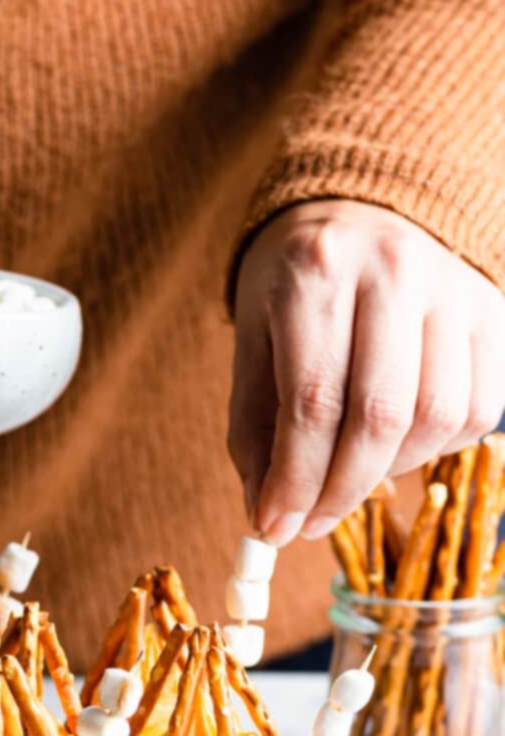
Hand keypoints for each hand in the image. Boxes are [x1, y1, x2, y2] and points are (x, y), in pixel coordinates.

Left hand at [229, 200, 504, 544]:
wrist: (364, 206)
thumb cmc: (298, 280)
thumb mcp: (253, 336)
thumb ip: (254, 427)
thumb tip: (267, 517)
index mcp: (316, 270)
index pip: (311, 400)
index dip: (295, 479)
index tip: (273, 529)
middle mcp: (392, 271)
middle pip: (379, 416)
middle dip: (342, 490)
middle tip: (309, 525)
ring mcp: (453, 287)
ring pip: (439, 417)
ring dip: (392, 470)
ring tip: (352, 474)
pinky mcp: (494, 310)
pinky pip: (480, 408)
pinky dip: (437, 447)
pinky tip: (400, 441)